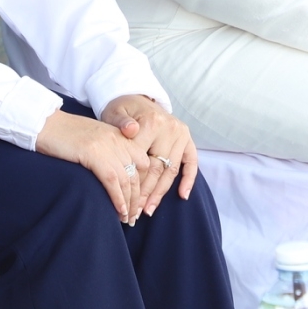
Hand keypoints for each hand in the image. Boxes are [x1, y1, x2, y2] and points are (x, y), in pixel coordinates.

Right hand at [36, 110, 146, 223]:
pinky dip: (118, 199)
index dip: (142, 185)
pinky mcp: (93, 153)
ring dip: (129, 203)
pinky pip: (113, 181)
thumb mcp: (95, 139)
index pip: (142, 162)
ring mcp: (107, 145)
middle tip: (132, 216)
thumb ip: (109, 152)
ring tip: (126, 219)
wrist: (45, 123)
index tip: (137, 202)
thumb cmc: (65, 135)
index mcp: (120, 135)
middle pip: (137, 174)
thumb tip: (117, 179)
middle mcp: (118, 139)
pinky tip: (119, 211)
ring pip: (127, 180)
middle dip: (137, 198)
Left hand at [100, 94, 199, 215]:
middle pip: (158, 167)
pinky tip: (182, 196)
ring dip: (161, 192)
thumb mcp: (115, 112)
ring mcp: (181, 134)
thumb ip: (121, 122)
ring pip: (171, 170)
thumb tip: (130, 130)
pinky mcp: (188, 139)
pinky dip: (189, 180)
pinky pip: (192, 162)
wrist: (137, 97)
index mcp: (151, 123)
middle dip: (146, 192)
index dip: (132, 181)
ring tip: (149, 209)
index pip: (142, 159)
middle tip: (135, 211)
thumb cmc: (122, 110)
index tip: (124, 198)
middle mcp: (170, 128)